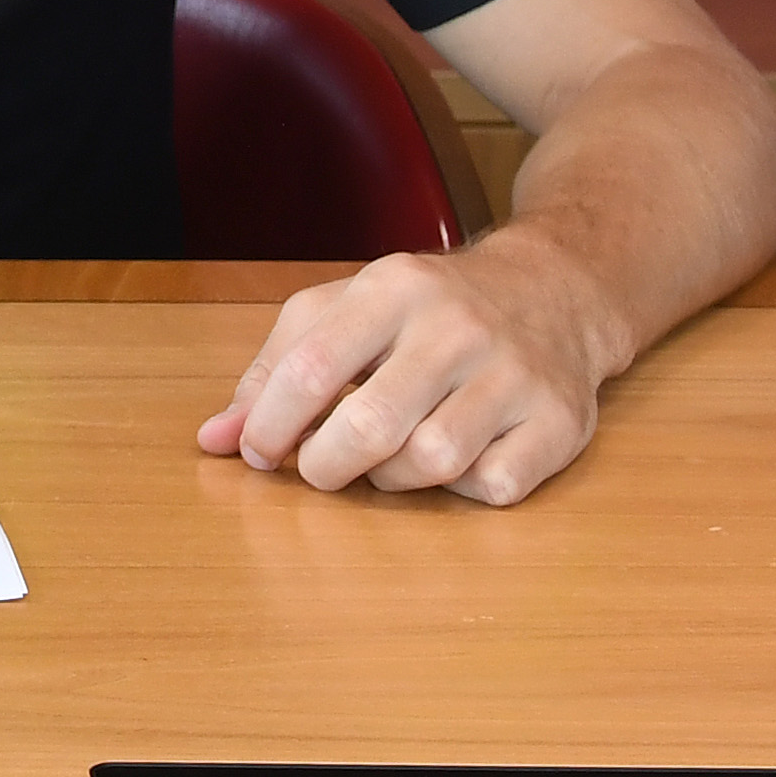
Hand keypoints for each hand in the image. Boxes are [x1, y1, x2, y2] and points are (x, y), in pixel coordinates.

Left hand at [197, 226, 629, 504]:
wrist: (556, 290)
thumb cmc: (429, 309)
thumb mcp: (349, 308)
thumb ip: (278, 366)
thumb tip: (215, 439)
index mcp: (392, 286)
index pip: (312, 364)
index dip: (270, 422)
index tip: (255, 452)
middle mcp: (456, 325)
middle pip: (370, 423)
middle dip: (325, 464)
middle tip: (317, 470)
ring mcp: (514, 373)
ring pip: (432, 461)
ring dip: (393, 479)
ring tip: (385, 461)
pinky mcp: (560, 421)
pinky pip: (495, 484)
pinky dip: (464, 490)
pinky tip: (458, 462)